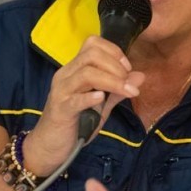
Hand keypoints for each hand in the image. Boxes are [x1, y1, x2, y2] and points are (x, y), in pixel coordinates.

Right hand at [23, 37, 144, 175]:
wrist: (50, 146)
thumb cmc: (76, 123)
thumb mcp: (101, 105)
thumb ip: (118, 89)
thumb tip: (140, 76)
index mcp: (75, 69)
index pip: (92, 43)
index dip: (113, 51)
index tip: (127, 69)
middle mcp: (66, 75)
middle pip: (91, 54)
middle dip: (115, 66)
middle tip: (127, 83)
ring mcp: (61, 91)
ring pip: (86, 73)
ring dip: (111, 81)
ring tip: (125, 91)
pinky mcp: (60, 110)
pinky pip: (75, 99)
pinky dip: (90, 97)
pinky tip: (101, 99)